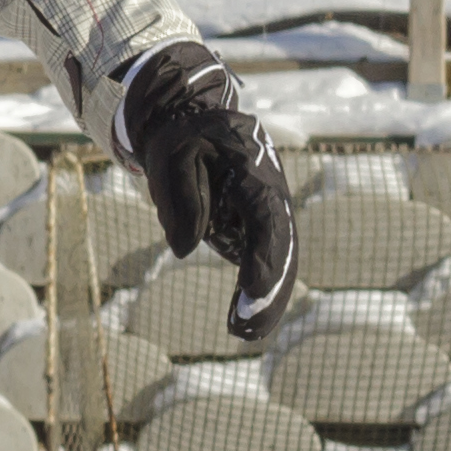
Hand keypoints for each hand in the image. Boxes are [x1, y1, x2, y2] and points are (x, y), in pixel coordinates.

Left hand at [117, 43, 298, 344]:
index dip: (263, 264)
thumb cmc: (178, 133)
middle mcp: (270, 196)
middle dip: (269, 292)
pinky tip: (244, 324)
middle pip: (281, 249)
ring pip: (277, 260)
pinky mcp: (250, 225)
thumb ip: (180, 199)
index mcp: (256, 173)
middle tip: (247, 331)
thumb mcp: (170, 154)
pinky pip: (261, 261)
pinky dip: (257, 291)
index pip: (267, 225)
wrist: (187, 116)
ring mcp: (264, 212)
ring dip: (266, 299)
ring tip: (245, 335)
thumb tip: (184, 248)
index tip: (250, 298)